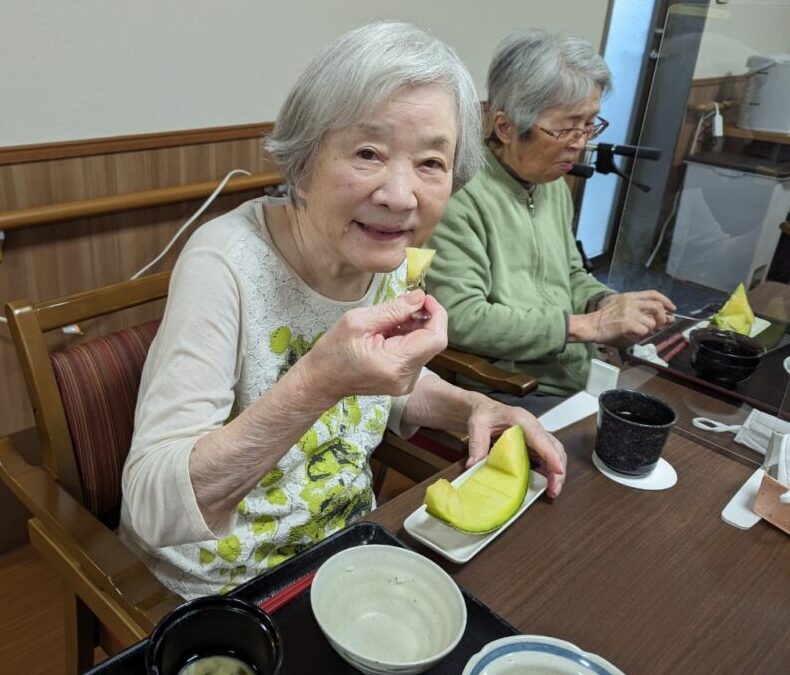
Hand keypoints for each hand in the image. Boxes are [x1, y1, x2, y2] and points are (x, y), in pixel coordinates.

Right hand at [302, 290, 447, 399]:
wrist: (321, 380)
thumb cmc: (333, 351)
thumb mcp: (359, 321)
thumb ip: (394, 309)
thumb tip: (420, 296)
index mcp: (396, 363)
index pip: (436, 338)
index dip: (436, 313)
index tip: (422, 298)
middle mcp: (406, 378)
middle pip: (433, 341)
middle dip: (422, 319)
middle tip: (399, 307)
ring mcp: (406, 382)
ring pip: (426, 346)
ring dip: (413, 328)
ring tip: (387, 324)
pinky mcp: (404, 381)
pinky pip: (416, 354)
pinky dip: (407, 339)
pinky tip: (388, 335)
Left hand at [465, 397, 566, 497]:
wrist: (484, 409)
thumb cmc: (483, 414)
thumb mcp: (477, 425)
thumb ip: (476, 444)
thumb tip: (473, 465)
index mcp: (521, 420)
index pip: (541, 438)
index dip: (551, 454)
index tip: (558, 469)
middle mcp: (533, 427)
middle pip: (554, 447)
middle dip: (558, 470)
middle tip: (554, 490)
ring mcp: (535, 436)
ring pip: (554, 453)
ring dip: (556, 473)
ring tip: (553, 491)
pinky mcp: (533, 444)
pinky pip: (546, 458)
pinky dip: (548, 471)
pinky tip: (545, 484)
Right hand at [571, 291, 674, 345]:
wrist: (591, 325)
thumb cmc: (604, 318)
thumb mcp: (619, 305)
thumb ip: (637, 308)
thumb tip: (657, 316)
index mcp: (629, 296)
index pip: (653, 294)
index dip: (666, 300)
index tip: (672, 308)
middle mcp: (631, 302)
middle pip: (657, 307)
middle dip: (663, 317)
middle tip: (661, 324)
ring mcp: (630, 313)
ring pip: (652, 322)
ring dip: (649, 329)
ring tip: (641, 331)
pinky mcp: (628, 324)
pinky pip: (644, 331)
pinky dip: (641, 335)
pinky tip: (633, 334)